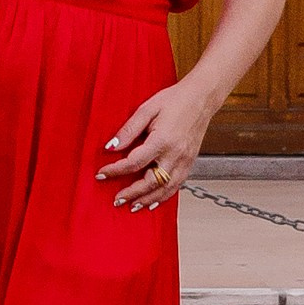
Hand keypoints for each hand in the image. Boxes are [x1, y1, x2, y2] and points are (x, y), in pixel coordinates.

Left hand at [99, 80, 214, 211]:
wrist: (201, 98)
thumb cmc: (175, 99)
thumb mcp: (147, 109)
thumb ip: (129, 130)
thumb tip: (111, 146)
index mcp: (162, 140)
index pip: (133, 163)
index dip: (115, 170)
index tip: (102, 173)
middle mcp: (174, 154)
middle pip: (150, 182)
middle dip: (131, 193)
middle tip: (116, 199)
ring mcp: (184, 161)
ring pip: (165, 189)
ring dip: (147, 200)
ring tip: (133, 206)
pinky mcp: (190, 162)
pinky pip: (177, 185)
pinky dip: (164, 196)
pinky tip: (154, 200)